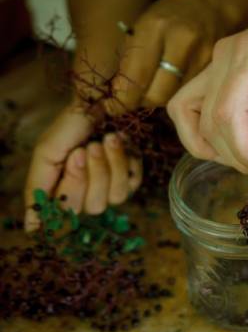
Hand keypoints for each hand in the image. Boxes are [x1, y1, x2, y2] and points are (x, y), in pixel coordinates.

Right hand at [24, 104, 141, 230]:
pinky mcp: (132, 177)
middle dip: (92, 174)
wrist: (100, 101)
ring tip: (107, 139)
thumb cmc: (70, 126)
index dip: (73, 188)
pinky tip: (120, 142)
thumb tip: (30, 229)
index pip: (68, 215)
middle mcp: (86, 195)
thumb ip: (38, 189)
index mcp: (62, 193)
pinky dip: (126, 161)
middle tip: (88, 147)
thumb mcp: (47, 154)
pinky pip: (133, 183)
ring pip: (116, 197)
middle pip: (94, 207)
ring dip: (111, 165)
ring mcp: (111, 188)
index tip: (74, 157)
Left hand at [107, 0, 230, 112]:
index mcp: (155, 27)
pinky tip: (173, 84)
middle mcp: (181, 42)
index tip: (113, 107)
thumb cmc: (170, 16)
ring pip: (174, 98)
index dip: (123, 99)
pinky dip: (176, 95)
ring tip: (154, 87)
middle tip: (135, 98)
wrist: (211, 7)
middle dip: (142, 102)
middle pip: (158, 94)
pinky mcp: (214, 70)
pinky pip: (189, 94)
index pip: (136, 76)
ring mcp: (202, 57)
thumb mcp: (142, 27)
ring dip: (159, 98)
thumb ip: (130, 60)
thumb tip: (119, 95)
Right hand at [167, 2, 247, 173]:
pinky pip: (188, 105)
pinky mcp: (214, 70)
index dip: (243, 149)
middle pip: (208, 118)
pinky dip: (200, 131)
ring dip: (209, 146)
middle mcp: (223, 56)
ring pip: (185, 112)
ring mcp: (214, 61)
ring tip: (244, 159)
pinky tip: (227, 144)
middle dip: (233, 154)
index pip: (227, 112)